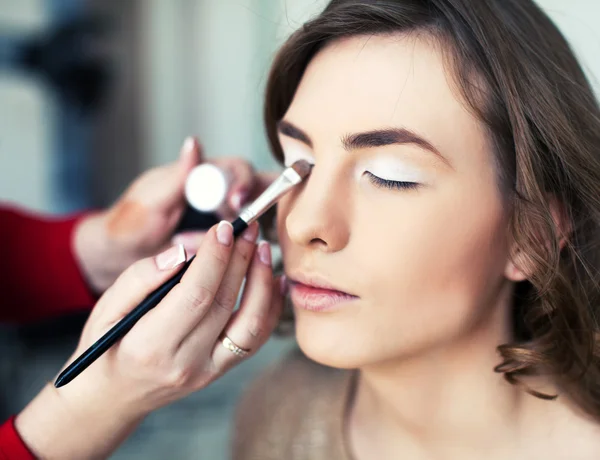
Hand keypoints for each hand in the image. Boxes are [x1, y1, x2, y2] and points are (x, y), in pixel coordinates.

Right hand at [16, 221, 285, 458]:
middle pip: (224, 303)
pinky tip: (275, 280)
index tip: (223, 227)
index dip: (214, 258)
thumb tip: (182, 253)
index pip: (194, 295)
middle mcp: (185, 362)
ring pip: (250, 325)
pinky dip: (270, 307)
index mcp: (150, 345)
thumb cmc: (108, 343)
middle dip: (240, 259)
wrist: (115, 395)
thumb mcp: (106, 308)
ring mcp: (208, 370)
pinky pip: (256, 339)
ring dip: (263, 283)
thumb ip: (141, 278)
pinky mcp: (221, 370)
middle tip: (249, 227)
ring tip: (262, 250)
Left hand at [73, 137, 277, 292]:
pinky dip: (233, 254)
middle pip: (254, 194)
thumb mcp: (152, 198)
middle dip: (250, 212)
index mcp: (202, 175)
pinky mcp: (221, 246)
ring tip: (191, 246)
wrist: (119, 257)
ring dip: (232, 238)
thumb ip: (178, 174)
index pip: (237, 169)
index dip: (243, 183)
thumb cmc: (130, 223)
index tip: (236, 202)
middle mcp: (219, 195)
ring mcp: (222, 221)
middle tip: (235, 229)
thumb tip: (194, 143)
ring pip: (249, 223)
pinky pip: (238, 247)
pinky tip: (216, 261)